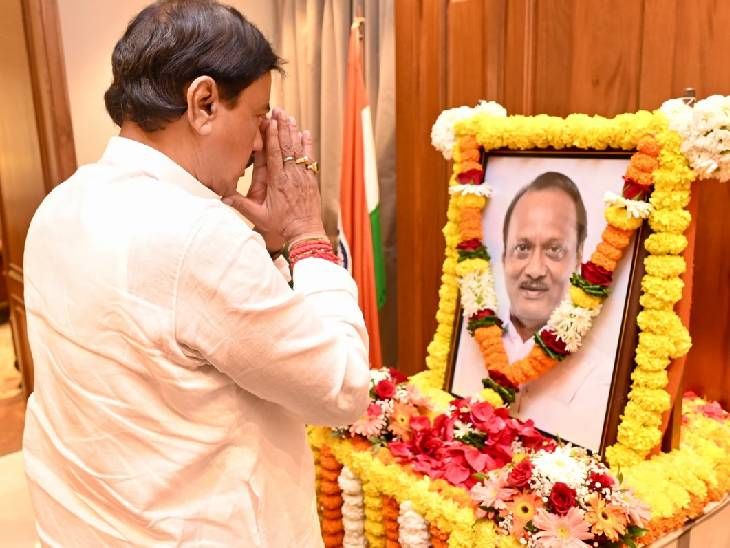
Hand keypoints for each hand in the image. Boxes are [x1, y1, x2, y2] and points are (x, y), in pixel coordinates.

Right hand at [222, 109, 325, 247]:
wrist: (305, 233)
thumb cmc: (281, 226)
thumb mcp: (258, 217)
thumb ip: (241, 205)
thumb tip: (221, 197)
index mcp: (277, 182)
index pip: (274, 154)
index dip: (271, 136)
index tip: (269, 121)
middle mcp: (291, 176)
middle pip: (286, 146)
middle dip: (282, 127)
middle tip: (278, 111)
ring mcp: (302, 177)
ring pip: (298, 149)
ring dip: (293, 131)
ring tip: (289, 116)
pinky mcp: (310, 180)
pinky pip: (309, 158)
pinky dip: (307, 145)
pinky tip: (305, 133)